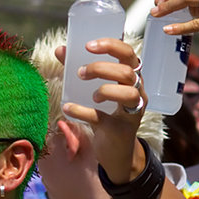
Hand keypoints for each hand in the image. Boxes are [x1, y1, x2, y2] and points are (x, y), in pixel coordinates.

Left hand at [57, 38, 145, 180]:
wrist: (116, 152)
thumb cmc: (107, 115)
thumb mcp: (96, 91)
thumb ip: (80, 69)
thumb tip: (60, 50)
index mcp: (132, 78)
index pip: (129, 54)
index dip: (111, 45)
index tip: (88, 46)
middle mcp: (138, 92)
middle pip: (128, 72)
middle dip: (102, 68)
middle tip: (81, 73)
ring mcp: (132, 112)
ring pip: (128, 92)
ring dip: (105, 89)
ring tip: (91, 96)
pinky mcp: (120, 130)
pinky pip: (102, 117)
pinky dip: (82, 111)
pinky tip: (68, 108)